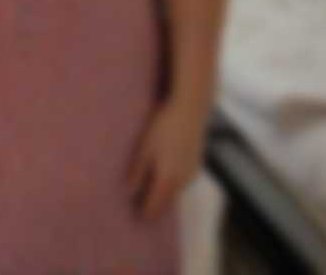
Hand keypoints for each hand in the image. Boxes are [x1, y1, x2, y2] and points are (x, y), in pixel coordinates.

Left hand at [125, 99, 205, 219]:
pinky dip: (172, 186)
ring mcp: (191, 174)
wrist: (190, 110)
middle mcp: (182, 181)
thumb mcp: (145, 147)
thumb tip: (129, 191)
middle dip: (153, 207)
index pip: (155, 206)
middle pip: (166, 203)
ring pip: (175, 193)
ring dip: (164, 196)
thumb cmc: (164, 126)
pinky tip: (165, 178)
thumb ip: (137, 171)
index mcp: (167, 178)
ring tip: (150, 194)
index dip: (144, 212)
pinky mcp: (196, 165)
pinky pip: (182, 183)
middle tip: (139, 209)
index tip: (133, 216)